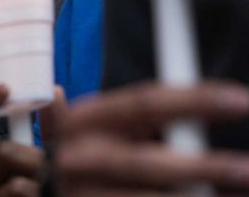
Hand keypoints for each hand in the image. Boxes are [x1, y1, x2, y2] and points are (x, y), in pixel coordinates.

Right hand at [0, 85, 64, 195]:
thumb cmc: (41, 191)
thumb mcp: (47, 157)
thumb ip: (53, 127)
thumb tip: (56, 91)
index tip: (5, 90)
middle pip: (0, 151)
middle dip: (32, 157)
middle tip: (48, 168)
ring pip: (16, 176)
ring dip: (41, 180)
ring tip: (46, 189)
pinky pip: (18, 191)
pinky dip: (36, 193)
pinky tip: (39, 196)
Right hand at [54, 81, 248, 195]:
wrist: (58, 194)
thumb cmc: (94, 158)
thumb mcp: (109, 127)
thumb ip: (147, 114)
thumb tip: (214, 103)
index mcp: (84, 121)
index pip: (143, 103)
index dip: (194, 100)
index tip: (238, 99)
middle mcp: (78, 158)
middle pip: (146, 162)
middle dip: (200, 168)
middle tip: (246, 169)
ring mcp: (85, 195)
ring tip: (237, 192)